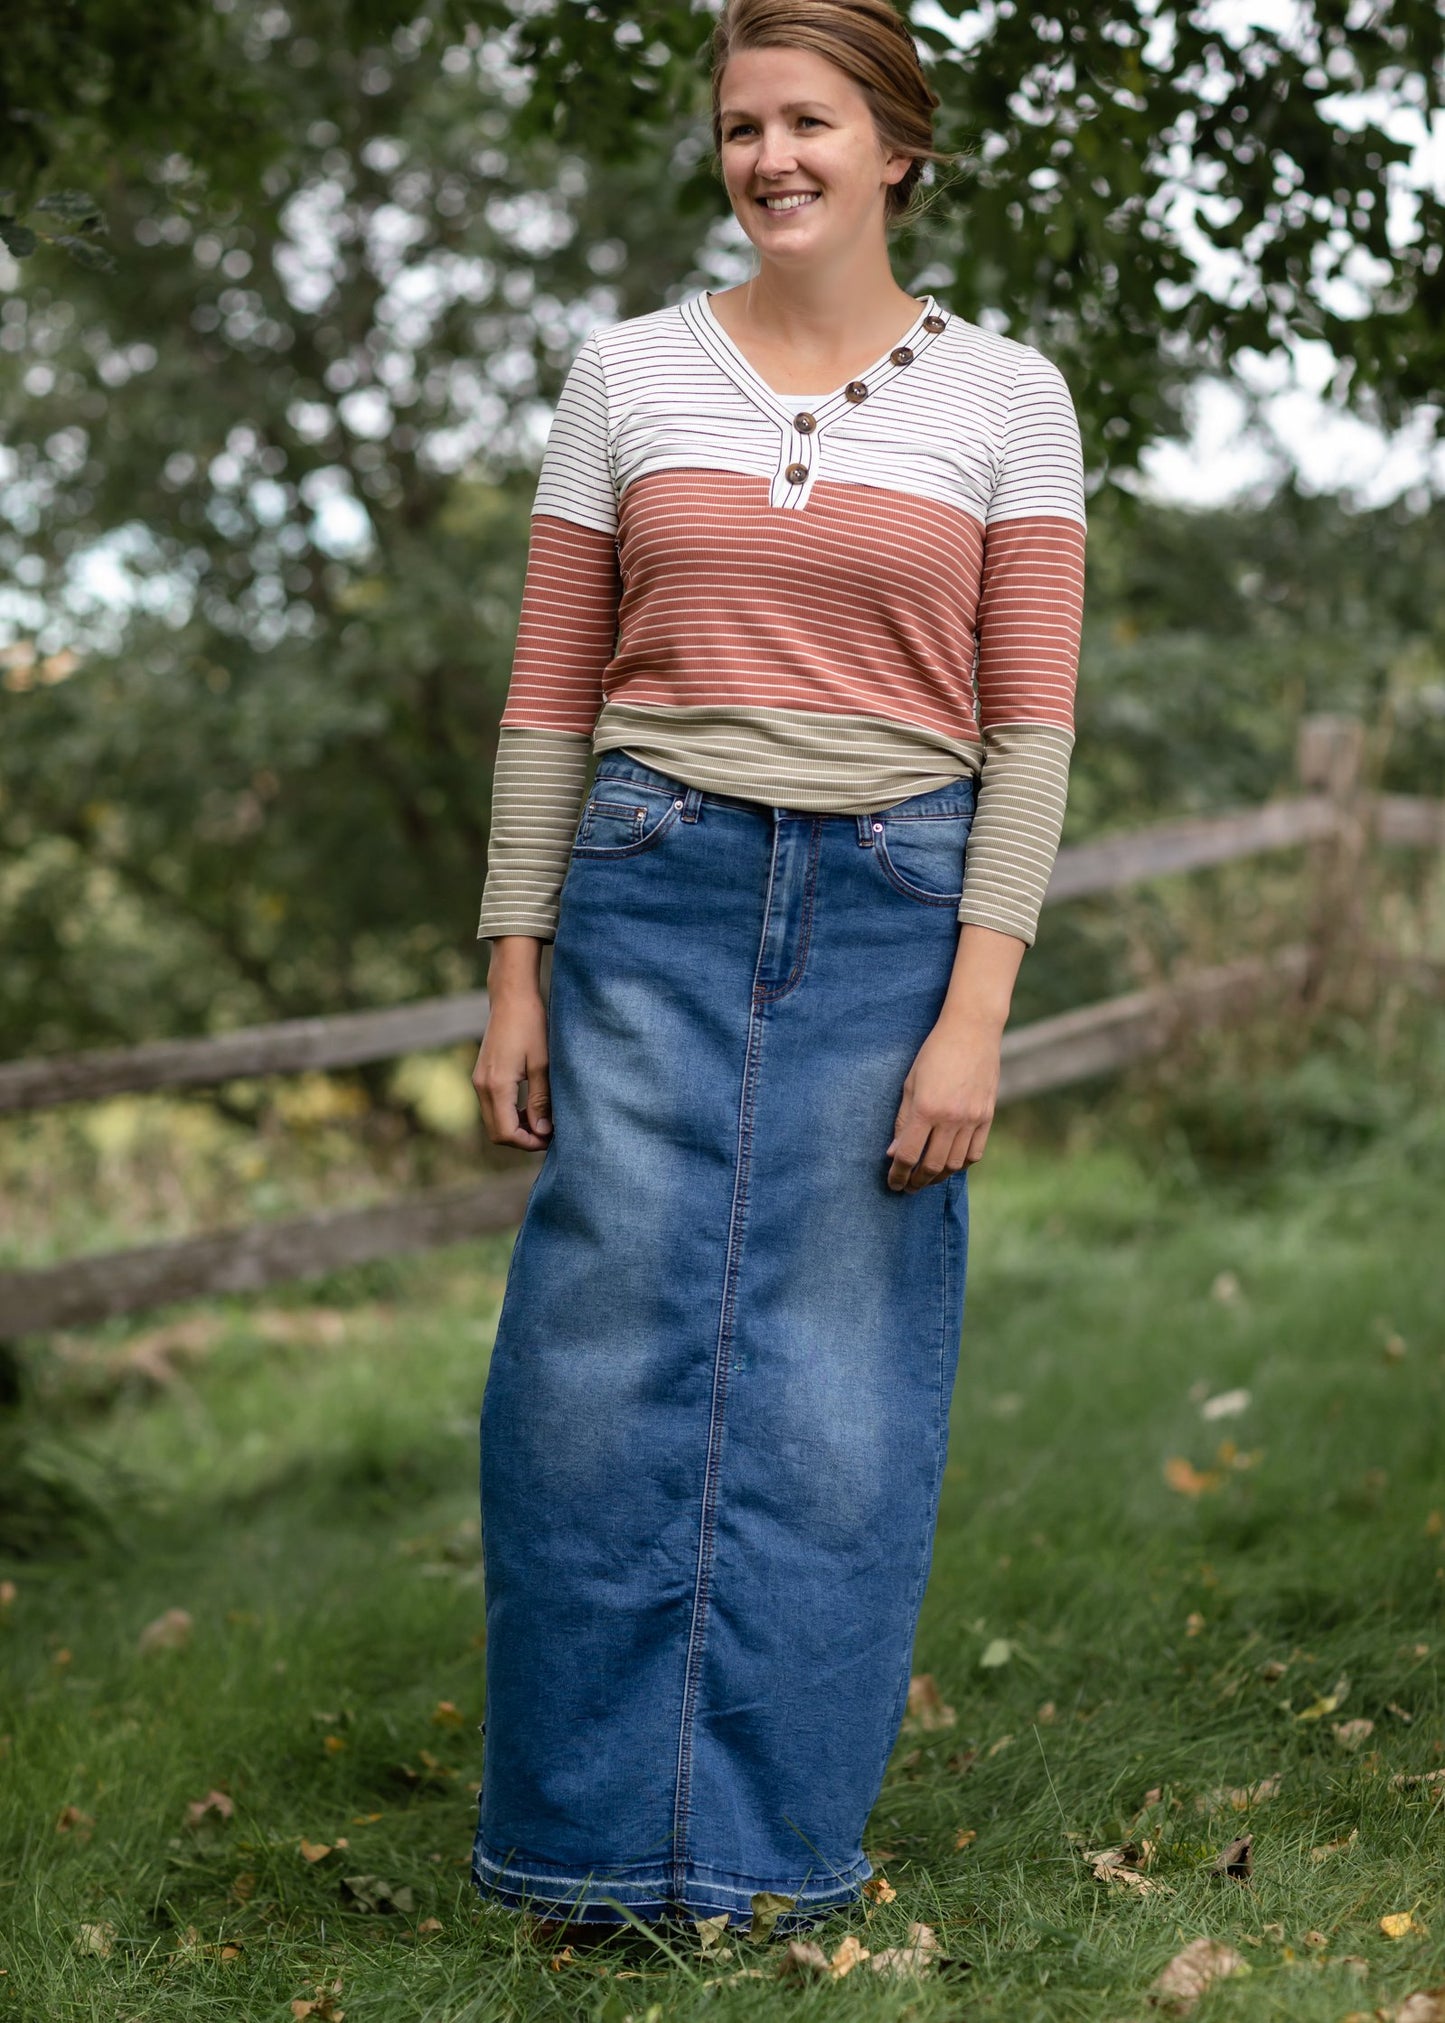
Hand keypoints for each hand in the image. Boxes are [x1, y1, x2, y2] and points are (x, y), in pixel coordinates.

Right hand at [473, 940, 552, 1151]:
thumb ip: (541, 1100)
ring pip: (494, 1121)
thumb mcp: (543, 1064)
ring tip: (544, 1120)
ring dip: (517, 1128)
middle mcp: (482, 1086)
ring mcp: (479, 1081)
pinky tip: (531, 1107)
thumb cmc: (531, 1026)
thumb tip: (542, 1131)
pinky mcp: (482, 1076)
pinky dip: (511, 1114)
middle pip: (497, 1132)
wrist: (511, 999)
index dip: (529, 1143)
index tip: (551, 1138)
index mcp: (496, 1085)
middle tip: (549, 1134)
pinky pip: (493, 1107)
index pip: (507, 1133)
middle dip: (523, 1139)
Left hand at [885, 1012, 1000, 1190]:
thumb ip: (903, 1120)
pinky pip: (975, 1153)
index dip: (898, 1174)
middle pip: (931, 1166)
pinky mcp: (987, 1117)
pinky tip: (949, 1164)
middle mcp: (951, 1119)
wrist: (972, 1031)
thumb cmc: (934, 1053)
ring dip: (938, 1176)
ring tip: (926, 1178)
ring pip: (954, 1164)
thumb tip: (894, 1153)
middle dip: (916, 1181)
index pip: (908, 1155)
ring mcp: (972, 1119)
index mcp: (926, 1109)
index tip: (892, 1183)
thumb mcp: (910, 1083)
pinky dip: (960, 1164)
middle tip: (907, 1187)